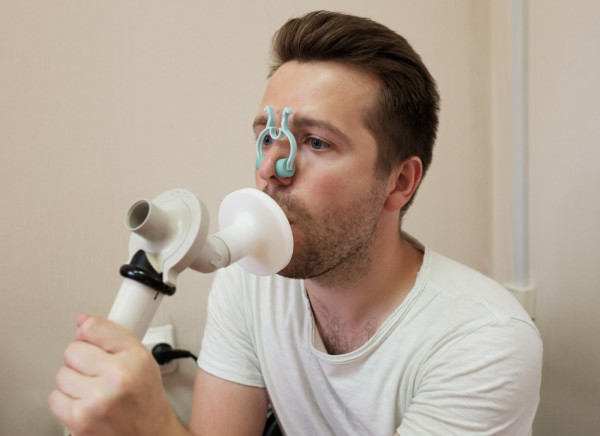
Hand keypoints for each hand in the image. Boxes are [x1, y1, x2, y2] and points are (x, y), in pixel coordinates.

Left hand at [48, 315, 181, 434]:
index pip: (95, 328)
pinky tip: (85, 404)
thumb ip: (114, 338)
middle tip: (98, 372)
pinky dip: (66, 401)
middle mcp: (118, 377)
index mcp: (136, 358)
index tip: (91, 339)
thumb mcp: (143, 361)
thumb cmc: (146, 402)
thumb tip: (83, 322)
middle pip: (73, 350)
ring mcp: (97, 400)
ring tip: (94, 391)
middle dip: (82, 360)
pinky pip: (55, 398)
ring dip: (73, 382)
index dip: (89, 333)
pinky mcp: (79, 420)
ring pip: (62, 374)